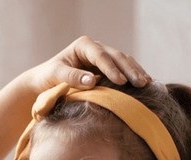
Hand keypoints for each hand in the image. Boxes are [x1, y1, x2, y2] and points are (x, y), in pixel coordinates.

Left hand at [25, 35, 151, 92]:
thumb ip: (72, 77)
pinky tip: (144, 83)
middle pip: (117, 56)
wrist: (44, 82)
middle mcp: (95, 48)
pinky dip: (133, 75)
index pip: (101, 56)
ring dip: (135, 72)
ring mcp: (102, 57)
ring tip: (146, 83)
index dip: (112, 68)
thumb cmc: (47, 78)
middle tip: (140, 83)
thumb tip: (93, 81)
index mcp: (84, 46)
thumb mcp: (55, 76)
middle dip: (129, 70)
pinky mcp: (106, 68)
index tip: (121, 82)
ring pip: (123, 61)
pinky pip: (123, 69)